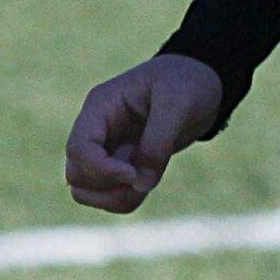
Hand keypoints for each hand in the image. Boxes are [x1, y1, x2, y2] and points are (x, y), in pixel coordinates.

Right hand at [65, 52, 226, 213]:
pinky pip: (111, 193)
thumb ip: (158, 142)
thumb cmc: (187, 82)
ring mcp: (108, 148)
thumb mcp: (177, 104)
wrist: (203, 82)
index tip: (133, 174)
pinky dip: (126, 198)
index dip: (100, 170)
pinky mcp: (124, 163)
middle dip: (106, 187)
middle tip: (142, 177)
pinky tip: (149, 180)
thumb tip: (140, 184)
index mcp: (101, 107)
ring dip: (114, 197)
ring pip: (87, 189)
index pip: (78, 148)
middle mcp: (98, 129)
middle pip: (76, 174)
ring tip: (147, 180)